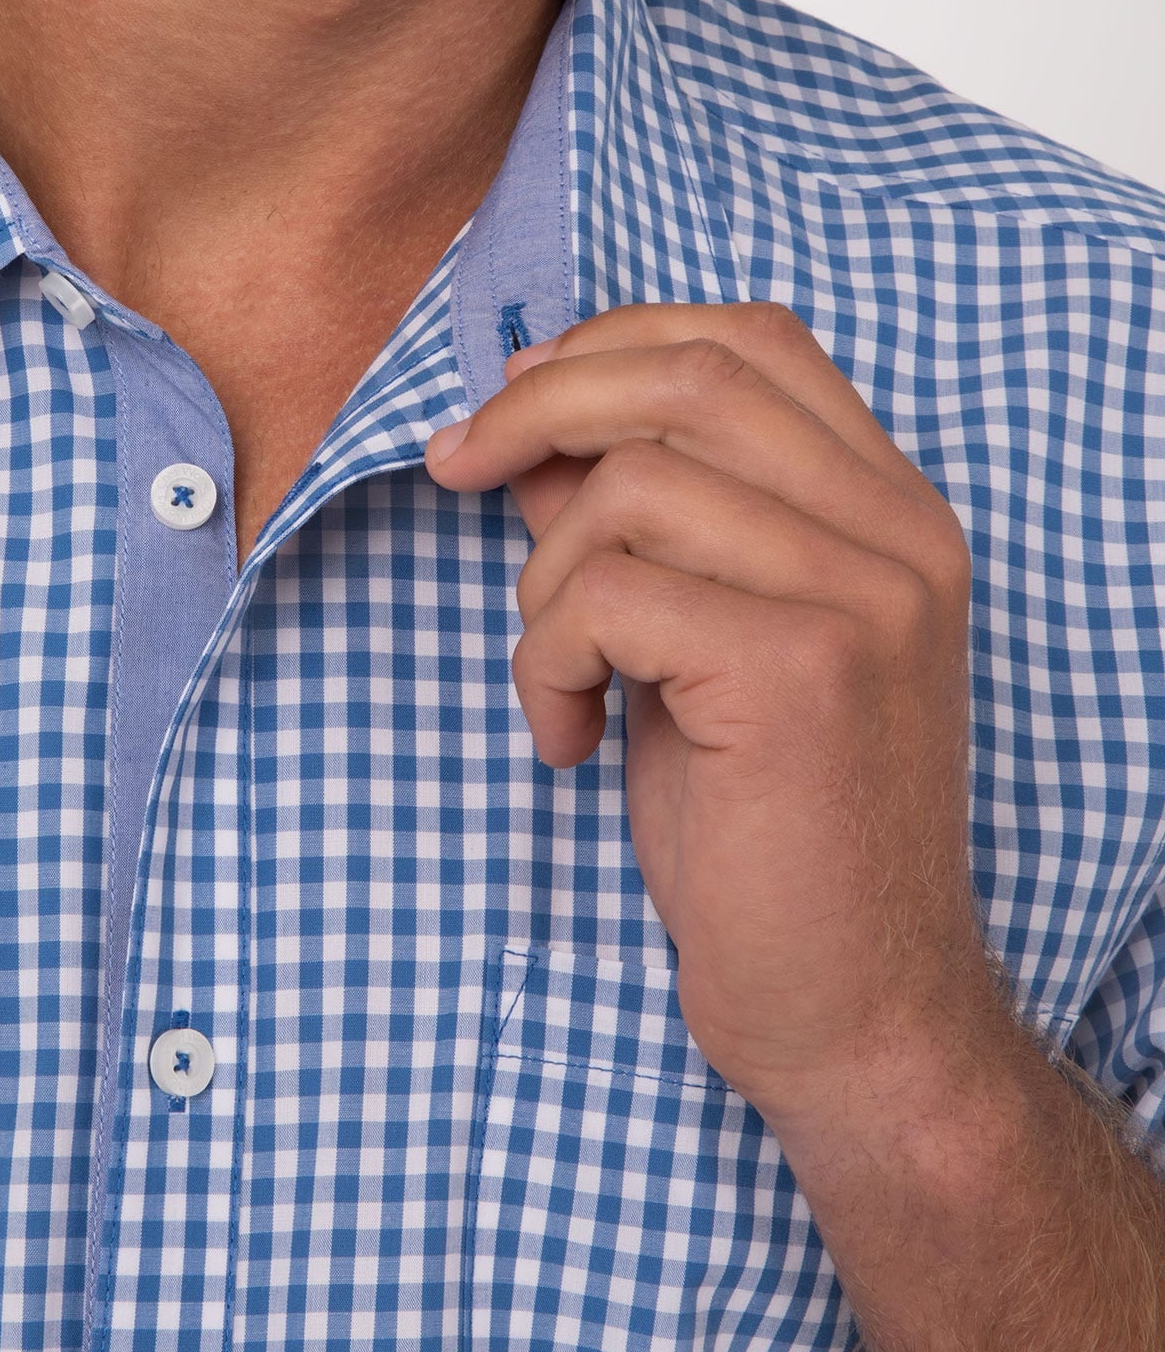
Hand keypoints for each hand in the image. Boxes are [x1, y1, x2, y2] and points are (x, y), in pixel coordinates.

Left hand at [426, 303, 1000, 1130]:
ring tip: (561, 679)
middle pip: (688, 374)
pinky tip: (571, 739)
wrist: (855, 1013)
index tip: (512, 403)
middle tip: (453, 470)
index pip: (750, 338)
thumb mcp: (693, 644)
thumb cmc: (764, 833)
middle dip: (538, 407)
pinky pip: (607, 593)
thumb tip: (524, 424)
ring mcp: (864, 598)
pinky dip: (546, 659)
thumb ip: (638, 525)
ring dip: (544, 579)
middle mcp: (899, 534)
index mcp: (891, 510)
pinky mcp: (803, 672)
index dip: (610, 343)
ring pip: (631, 484)